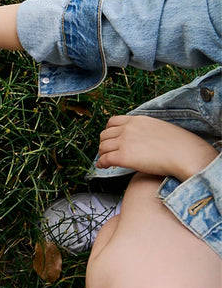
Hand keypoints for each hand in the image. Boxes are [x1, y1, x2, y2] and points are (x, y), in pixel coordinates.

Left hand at [97, 114, 217, 181]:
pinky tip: (103, 167)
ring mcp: (124, 142)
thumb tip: (144, 139)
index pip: (112, 122)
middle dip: (104, 143)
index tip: (109, 138)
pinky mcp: (124, 156)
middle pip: (105, 134)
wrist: (186, 154)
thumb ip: (147, 130)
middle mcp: (127, 129)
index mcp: (136, 120)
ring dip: (102, 154)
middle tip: (106, 151)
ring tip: (104, 160)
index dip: (108, 131)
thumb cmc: (180, 144)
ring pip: (103, 147)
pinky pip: (105, 159)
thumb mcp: (160, 128)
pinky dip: (101, 163)